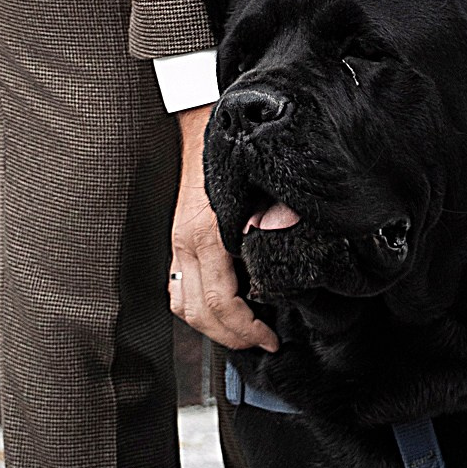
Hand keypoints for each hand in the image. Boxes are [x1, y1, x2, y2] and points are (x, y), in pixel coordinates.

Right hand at [168, 106, 277, 353]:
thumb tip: (288, 232)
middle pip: (200, 312)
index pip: (222, 302)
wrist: (205, 125)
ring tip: (240, 332)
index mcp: (208, 234)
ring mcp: (178, 243)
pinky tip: (220, 309)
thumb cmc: (234, 154)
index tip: (270, 338)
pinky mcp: (178, 240)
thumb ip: (276, 212)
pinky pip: (178, 287)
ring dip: (210, 327)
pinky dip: (196, 307)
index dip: (247, 329)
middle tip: (259, 341)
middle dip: (230, 336)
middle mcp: (186, 243)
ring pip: (183, 305)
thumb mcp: (264, 184)